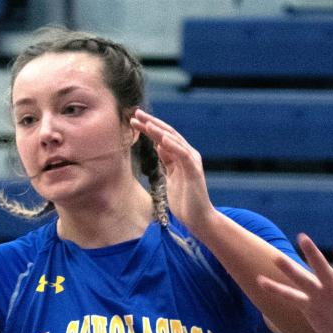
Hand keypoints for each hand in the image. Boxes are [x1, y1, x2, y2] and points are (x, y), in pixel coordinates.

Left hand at [130, 109, 213, 228]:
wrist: (198, 218)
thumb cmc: (184, 200)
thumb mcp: (171, 177)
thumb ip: (167, 161)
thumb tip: (159, 146)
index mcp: (180, 156)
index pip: (163, 137)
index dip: (149, 128)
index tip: (134, 120)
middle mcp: (187, 155)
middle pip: (168, 134)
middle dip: (151, 123)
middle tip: (136, 114)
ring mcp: (191, 162)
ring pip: (174, 142)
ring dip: (159, 131)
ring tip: (146, 123)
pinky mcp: (194, 171)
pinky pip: (183, 155)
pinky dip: (173, 146)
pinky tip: (163, 139)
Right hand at [256, 234, 332, 332]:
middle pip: (321, 268)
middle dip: (312, 254)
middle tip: (302, 238)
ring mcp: (319, 295)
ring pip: (301, 279)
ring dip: (289, 269)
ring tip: (274, 258)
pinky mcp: (308, 305)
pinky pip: (289, 297)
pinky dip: (275, 291)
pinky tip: (260, 282)